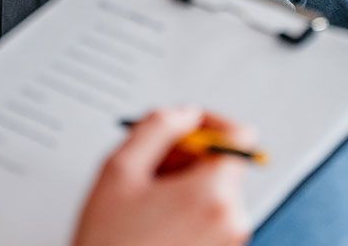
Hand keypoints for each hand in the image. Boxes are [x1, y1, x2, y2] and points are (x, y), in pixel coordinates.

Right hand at [71, 107, 251, 245]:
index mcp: (212, 195)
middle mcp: (233, 220)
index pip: (238, 136)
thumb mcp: (119, 171)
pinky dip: (187, 207)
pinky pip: (212, 216)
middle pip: (221, 164)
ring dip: (183, 183)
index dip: (209, 122)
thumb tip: (184, 114)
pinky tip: (153, 219)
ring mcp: (229, 242)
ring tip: (144, 199)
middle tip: (147, 165)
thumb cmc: (109, 243)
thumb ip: (156, 128)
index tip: (184, 125)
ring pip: (214, 190)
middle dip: (187, 156)